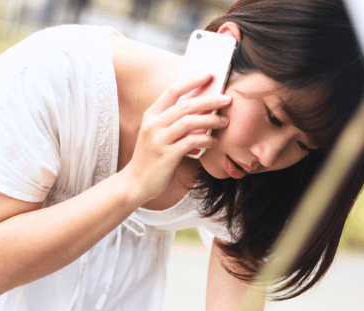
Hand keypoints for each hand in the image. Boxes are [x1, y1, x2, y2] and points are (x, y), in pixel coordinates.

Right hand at [123, 73, 230, 203]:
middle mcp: (153, 124)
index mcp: (151, 114)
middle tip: (227, 100)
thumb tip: (203, 110)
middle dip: (210, 100)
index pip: (173, 90)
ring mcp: (159, 139)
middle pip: (186, 105)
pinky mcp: (166, 155)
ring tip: (224, 122)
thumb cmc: (153, 157)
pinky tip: (213, 142)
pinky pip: (191, 142)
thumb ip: (175, 121)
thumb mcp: (159, 134)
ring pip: (189, 122)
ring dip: (210, 120)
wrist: (136, 182)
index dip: (192, 81)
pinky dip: (205, 140)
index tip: (210, 75)